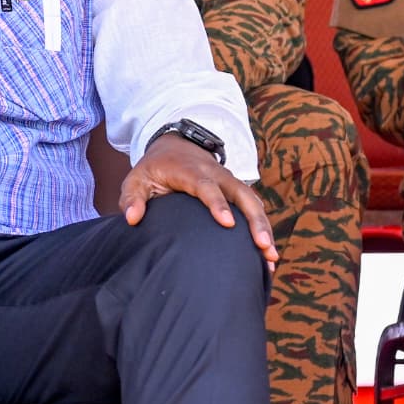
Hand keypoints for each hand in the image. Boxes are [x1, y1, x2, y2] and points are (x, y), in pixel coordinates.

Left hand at [119, 135, 276, 265]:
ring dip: (264, 228)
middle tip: (262, 246)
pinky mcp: (237, 192)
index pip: (207, 186)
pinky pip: (254, 209)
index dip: (218, 204)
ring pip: (254, 203)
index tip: (227, 223)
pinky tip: (268, 255)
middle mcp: (217, 175)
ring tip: (271, 257)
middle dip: (254, 220)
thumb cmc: (155, 168)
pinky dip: (263, 229)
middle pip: (242, 195)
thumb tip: (132, 218)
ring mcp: (230, 182)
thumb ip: (132, 197)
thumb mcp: (136, 178)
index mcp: (191, 171)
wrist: (176, 146)